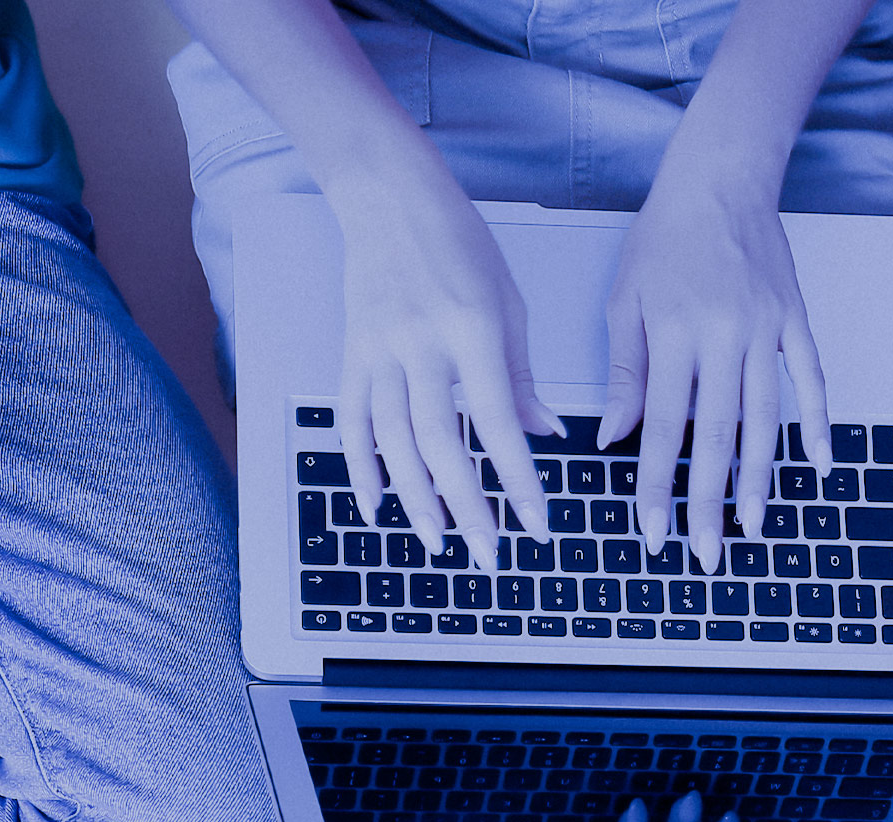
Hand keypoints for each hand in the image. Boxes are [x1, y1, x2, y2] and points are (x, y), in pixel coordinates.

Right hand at [332, 186, 558, 557]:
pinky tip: (375, 506)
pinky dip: (360, 468)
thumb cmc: (460, 243)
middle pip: (441, 443)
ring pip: (393, 442)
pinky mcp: (351, 354)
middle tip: (487, 552)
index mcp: (471, 330)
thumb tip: (541, 435)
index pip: (498, 423)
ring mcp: (378, 351)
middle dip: (467, 506)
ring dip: (415, 499)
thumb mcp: (509, 302)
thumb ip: (521, 374)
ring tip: (437, 542)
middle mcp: (420, 345)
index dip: (518, 480)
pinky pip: (352, 422)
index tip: (538, 523)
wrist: (389, 198)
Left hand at [601, 185, 827, 569]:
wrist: (720, 181)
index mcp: (675, 333)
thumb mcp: (625, 300)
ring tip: (752, 526)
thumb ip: (625, 372)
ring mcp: (767, 330)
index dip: (657, 485)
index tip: (653, 531)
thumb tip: (615, 438)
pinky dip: (818, 424)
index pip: (664, 426)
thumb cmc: (664, 237)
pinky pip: (812, 380)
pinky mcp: (795, 320)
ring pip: (766, 419)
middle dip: (708, 501)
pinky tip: (820, 465)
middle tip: (705, 553)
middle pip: (717, 435)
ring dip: (760, 479)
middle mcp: (725, 335)